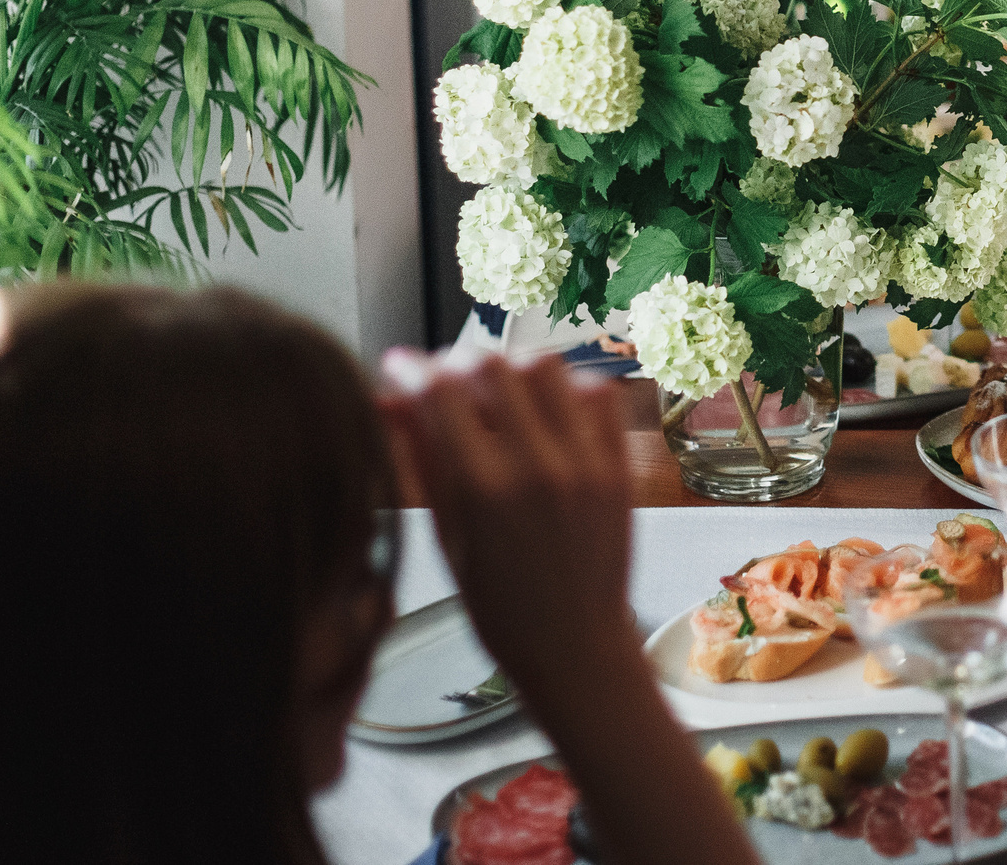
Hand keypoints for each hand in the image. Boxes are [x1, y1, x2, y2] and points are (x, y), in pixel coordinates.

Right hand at [382, 353, 636, 686]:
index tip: (398, 366)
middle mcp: (537, 465)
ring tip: (494, 392)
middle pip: (492, 366)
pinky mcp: (619, 465)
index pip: (441, 391)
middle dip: (457, 361)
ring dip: (512, 367)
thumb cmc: (499, 607)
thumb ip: (420, 460)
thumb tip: (388, 400)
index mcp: (482, 489)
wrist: (575, 645)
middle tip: (444, 379)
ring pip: (546, 367)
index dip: (411, 368)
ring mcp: (585, 461)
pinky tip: (545, 408)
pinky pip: (598, 394)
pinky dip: (567, 386)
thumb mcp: (445, 537)